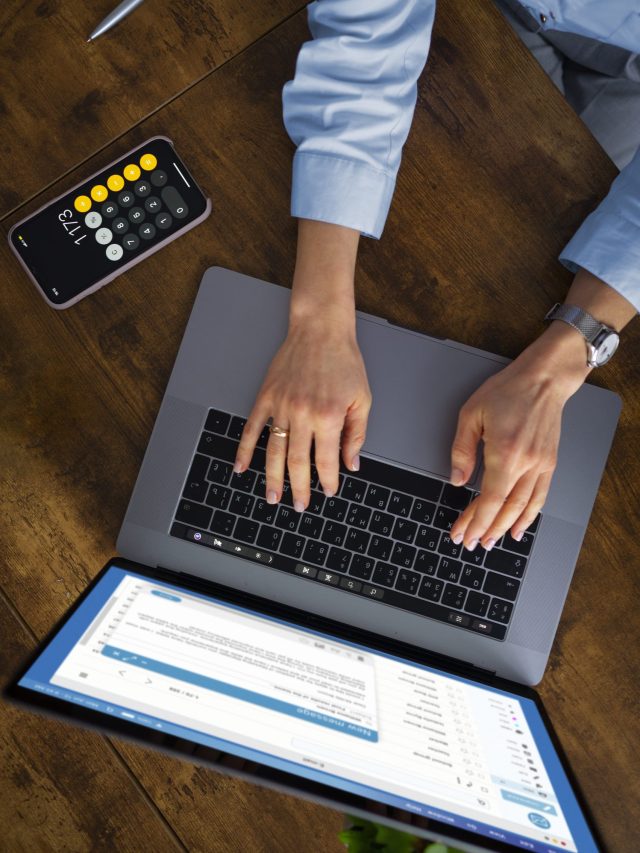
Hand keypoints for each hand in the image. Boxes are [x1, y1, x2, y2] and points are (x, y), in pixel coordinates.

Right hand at [234, 310, 371, 510]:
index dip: (327, 480)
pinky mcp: (266, 397)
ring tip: (272, 497)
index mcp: (328, 416)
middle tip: (299, 506)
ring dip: (272, 478)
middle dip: (299, 489)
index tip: (328, 492)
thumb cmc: (344, 362)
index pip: (326, 460)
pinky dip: (244, 450)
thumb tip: (350, 464)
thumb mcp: (362, 399)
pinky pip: (252, 428)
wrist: (321, 330)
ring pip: (273, 451)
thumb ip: (356, 434)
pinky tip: (240, 467)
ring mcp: (281, 406)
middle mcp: (303, 414)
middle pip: (297, 462)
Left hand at [449, 323, 590, 550]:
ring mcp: (542, 465)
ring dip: (506, 528)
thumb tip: (458, 480)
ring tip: (491, 541)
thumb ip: (462, 450)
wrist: (544, 379)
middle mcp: (527, 463)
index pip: (489, 500)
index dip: (474, 521)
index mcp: (505, 452)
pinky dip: (530, 516)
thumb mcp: (471, 414)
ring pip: (524, 507)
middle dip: (486, 530)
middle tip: (472, 543)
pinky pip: (540, 497)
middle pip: (505, 509)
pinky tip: (520, 527)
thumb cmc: (508, 391)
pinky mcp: (550, 463)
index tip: (462, 534)